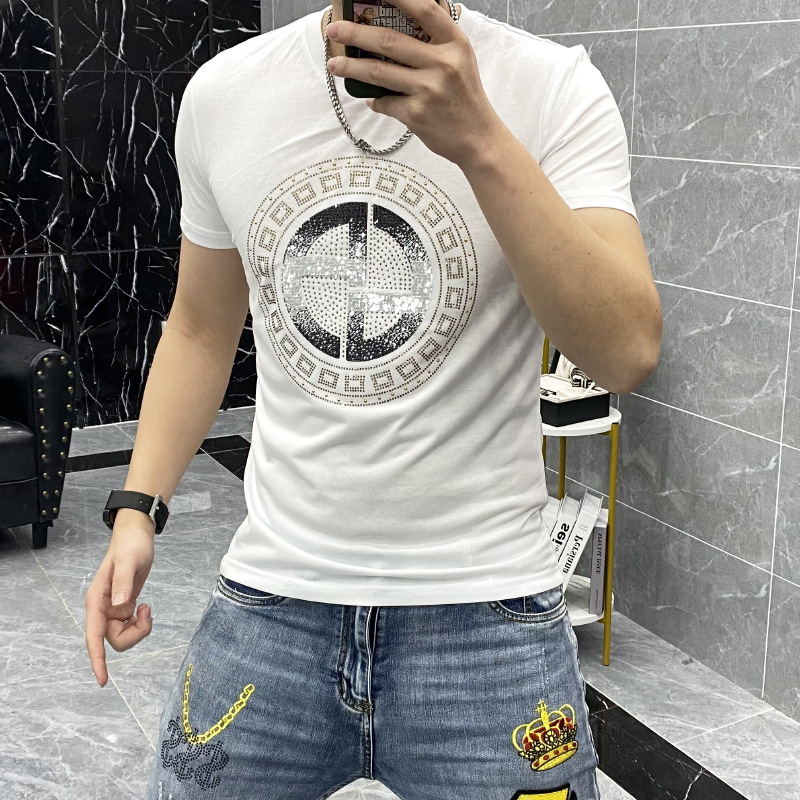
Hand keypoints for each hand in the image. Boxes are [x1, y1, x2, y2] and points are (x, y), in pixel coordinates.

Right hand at [84, 513, 154, 686]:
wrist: (136, 536)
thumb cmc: (131, 546)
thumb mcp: (130, 561)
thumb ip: (124, 583)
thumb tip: (120, 606)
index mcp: (96, 600)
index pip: (94, 636)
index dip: (97, 659)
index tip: (103, 679)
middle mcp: (101, 609)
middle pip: (113, 640)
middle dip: (134, 634)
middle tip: (147, 612)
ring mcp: (112, 610)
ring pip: (122, 636)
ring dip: (139, 629)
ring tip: (147, 608)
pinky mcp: (123, 608)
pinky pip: (129, 627)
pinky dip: (141, 623)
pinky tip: (145, 607)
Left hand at [325, 0, 506, 166]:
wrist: (478, 138)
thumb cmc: (465, 98)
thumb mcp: (460, 60)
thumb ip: (436, 42)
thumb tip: (396, 28)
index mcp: (454, 43)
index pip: (424, 10)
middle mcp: (442, 63)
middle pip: (389, 41)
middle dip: (355, 34)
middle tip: (335, 29)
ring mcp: (428, 90)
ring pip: (378, 73)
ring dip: (351, 68)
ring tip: (335, 64)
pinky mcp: (417, 114)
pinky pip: (386, 103)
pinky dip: (375, 102)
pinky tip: (371, 99)